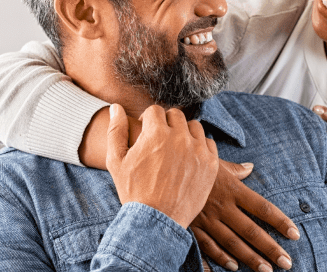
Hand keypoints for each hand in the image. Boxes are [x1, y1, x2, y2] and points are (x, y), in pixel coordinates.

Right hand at [107, 104, 218, 227]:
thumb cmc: (133, 191)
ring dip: (184, 132)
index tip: (147, 132)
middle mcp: (179, 137)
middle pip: (175, 115)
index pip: (155, 110)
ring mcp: (198, 150)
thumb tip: (116, 107)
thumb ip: (116, 130)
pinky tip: (189, 158)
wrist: (156, 220)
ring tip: (175, 148)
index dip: (148, 120)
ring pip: (194, 126)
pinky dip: (199, 147)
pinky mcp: (211, 164)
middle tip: (160, 141)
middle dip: (166, 124)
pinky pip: (208, 143)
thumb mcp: (116, 161)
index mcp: (156, 133)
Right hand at [190, 161, 299, 270]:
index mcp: (232, 189)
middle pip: (251, 231)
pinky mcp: (192, 226)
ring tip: (265, 270)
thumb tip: (250, 167)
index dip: (280, 221)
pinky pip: (207, 246)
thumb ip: (235, 169)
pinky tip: (232, 267)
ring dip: (250, 258)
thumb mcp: (214, 162)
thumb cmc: (191, 163)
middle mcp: (222, 207)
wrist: (161, 168)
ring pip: (232, 243)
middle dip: (270, 248)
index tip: (294, 233)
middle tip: (286, 263)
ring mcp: (206, 219)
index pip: (262, 207)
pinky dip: (219, 259)